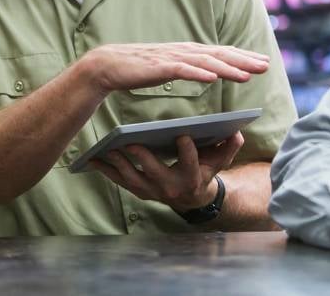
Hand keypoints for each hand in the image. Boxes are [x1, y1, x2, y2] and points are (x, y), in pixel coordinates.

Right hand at [78, 43, 269, 95]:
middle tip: (266, 65)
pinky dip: (199, 72)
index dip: (242, 57)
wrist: (107, 65)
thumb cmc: (138, 69)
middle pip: (219, 55)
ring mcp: (171, 58)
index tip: (262, 62)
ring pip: (205, 62)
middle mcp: (183, 51)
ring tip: (247, 74)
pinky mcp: (158, 67)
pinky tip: (213, 77)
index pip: (220, 53)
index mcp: (186, 52)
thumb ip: (189, 67)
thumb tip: (210, 71)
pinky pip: (182, 70)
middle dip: (244, 60)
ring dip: (228, 67)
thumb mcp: (169, 67)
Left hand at [90, 132, 242, 211]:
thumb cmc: (205, 172)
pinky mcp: (139, 191)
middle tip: (132, 142)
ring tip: (106, 149)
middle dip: (143, 158)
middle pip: (155, 173)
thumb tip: (237, 131)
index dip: (188, 151)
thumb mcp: (221, 160)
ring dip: (118, 164)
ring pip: (133, 178)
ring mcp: (153, 192)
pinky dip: (106, 171)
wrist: (192, 199)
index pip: (190, 164)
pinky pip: (120, 181)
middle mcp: (171, 188)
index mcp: (192, 179)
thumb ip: (229, 146)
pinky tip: (93, 159)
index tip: (183, 135)